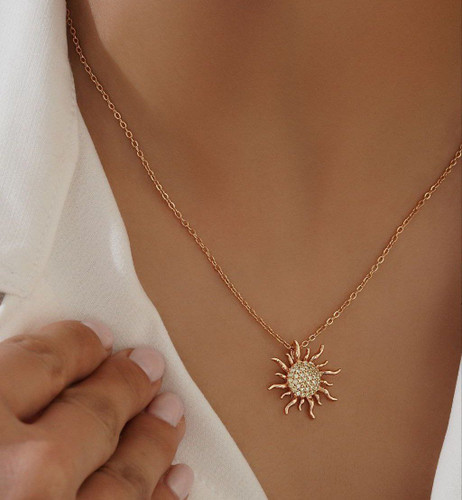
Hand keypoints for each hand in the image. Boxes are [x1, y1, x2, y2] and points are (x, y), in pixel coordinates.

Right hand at [0, 320, 193, 498]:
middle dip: (124, 385)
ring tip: (172, 413)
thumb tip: (33, 373)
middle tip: (148, 366)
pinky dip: (160, 498)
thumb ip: (4, 387)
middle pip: (91, 414)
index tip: (96, 335)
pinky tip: (175, 477)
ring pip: (122, 477)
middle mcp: (21, 477)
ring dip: (153, 441)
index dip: (73, 344)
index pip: (38, 365)